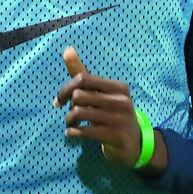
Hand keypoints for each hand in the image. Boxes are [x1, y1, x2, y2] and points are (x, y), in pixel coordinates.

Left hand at [54, 46, 167, 172]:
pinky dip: (72, 133)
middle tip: (72, 115)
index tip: (59, 100)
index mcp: (118, 87)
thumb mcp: (101, 94)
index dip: (66, 89)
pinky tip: (72, 134)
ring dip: (69, 121)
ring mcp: (119, 118)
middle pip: (79, 95)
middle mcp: (121, 100)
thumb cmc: (112, 115)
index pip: (84, 78)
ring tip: (71, 125)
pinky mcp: (115, 136)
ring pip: (79, 112)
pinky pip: (83, 131)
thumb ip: (83, 73)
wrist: (133, 144)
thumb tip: (67, 49)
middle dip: (70, 106)